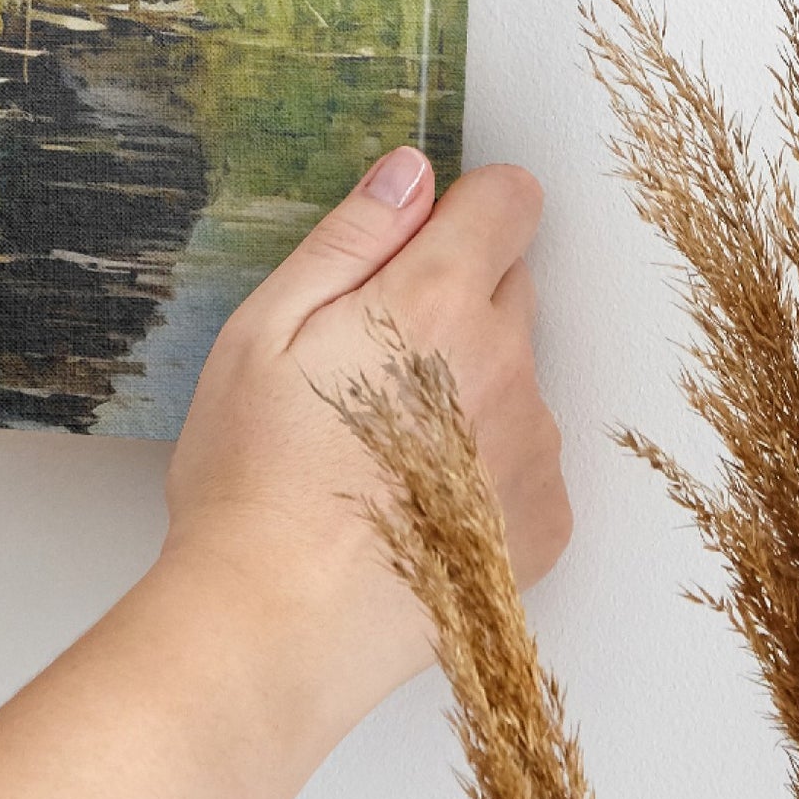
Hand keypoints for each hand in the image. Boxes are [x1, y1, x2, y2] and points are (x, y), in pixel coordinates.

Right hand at [162, 149, 570, 732]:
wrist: (277, 626)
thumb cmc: (253, 477)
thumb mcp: (264, 330)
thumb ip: (350, 239)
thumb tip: (411, 172)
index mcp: (437, 302)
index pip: (510, 200)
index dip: (464, 207)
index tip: (417, 243)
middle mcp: (508, 365)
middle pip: (511, 285)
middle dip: (453, 299)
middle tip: (367, 360)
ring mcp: (534, 449)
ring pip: (515, 374)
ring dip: (468, 385)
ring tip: (379, 446)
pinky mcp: (544, 523)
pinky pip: (525, 457)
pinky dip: (482, 465)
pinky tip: (412, 500)